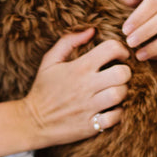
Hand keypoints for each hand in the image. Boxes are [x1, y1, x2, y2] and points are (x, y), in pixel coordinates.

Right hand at [23, 28, 130, 146]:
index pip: (111, 49)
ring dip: (122, 92)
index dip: (121, 49)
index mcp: (78, 68)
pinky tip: (110, 110)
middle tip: (119, 76)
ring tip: (114, 92)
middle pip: (122, 73)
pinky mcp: (90, 126)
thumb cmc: (43, 89)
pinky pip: (115, 117)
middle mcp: (85, 86)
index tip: (120, 56)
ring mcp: (88, 107)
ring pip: (120, 94)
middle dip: (125, 72)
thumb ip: (69, 41)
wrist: (31, 122)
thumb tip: (92, 30)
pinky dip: (117, 113)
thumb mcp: (50, 61)